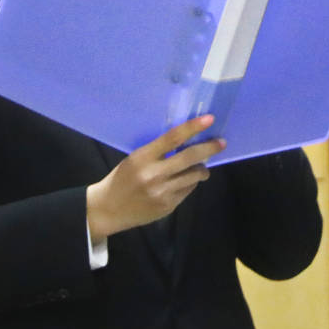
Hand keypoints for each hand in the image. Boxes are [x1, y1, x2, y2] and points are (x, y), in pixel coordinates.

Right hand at [85, 115, 223, 241]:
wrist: (108, 209)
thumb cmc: (123, 179)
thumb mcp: (135, 159)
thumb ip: (159, 152)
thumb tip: (189, 142)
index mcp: (142, 158)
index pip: (172, 138)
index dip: (192, 127)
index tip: (209, 119)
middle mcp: (153, 174)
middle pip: (190, 158)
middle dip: (209, 149)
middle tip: (221, 143)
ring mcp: (162, 192)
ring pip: (195, 175)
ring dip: (202, 169)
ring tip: (200, 167)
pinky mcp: (168, 206)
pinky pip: (189, 189)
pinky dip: (191, 183)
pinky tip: (183, 182)